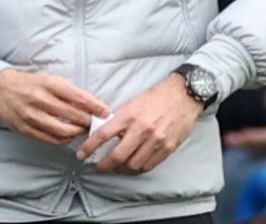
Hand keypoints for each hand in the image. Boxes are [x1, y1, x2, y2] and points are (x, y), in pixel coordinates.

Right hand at [0, 69, 108, 144]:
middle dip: (88, 122)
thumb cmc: (28, 83)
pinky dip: (62, 140)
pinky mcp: (25, 129)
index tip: (105, 112)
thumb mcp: (48, 79)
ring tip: (81, 130)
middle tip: (95, 124)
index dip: (95, 106)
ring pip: (63, 131)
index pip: (78, 97)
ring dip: (76, 133)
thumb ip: (67, 92)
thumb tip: (91, 106)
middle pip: (73, 116)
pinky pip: (50, 140)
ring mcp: (31, 116)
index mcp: (48, 83)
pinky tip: (67, 136)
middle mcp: (40, 100)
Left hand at [76, 73, 200, 174]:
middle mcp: (142, 129)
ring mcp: (156, 141)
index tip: (81, 154)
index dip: (90, 146)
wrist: (184, 96)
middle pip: (117, 156)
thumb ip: (119, 119)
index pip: (104, 134)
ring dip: (120, 170)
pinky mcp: (167, 148)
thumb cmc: (156, 97)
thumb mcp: (132, 103)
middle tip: (96, 168)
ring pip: (133, 165)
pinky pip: (148, 166)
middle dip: (103, 165)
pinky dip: (136, 170)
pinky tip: (131, 167)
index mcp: (129, 115)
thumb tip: (104, 132)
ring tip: (114, 168)